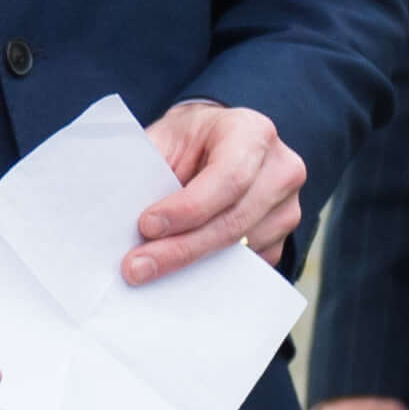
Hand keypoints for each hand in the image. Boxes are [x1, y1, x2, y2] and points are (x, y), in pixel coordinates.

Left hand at [133, 98, 306, 278]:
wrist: (220, 142)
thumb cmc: (191, 140)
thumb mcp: (168, 138)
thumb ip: (152, 170)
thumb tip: (121, 217)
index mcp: (253, 133)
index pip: (229, 177)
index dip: (188, 208)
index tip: (147, 226)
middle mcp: (281, 169)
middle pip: (234, 221)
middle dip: (181, 248)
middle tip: (137, 267)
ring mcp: (287, 207)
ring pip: (240, 250)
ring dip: (192, 266)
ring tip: (148, 270)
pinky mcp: (281, 238)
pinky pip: (247, 267)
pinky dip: (210, 274)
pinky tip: (177, 276)